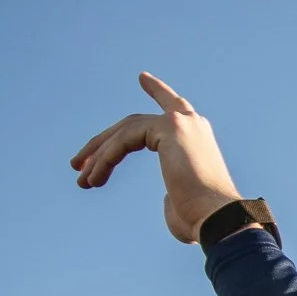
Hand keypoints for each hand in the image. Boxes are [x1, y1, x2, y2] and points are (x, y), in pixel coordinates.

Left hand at [71, 73, 244, 242]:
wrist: (218, 217)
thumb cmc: (200, 218)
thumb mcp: (182, 203)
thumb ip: (172, 194)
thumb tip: (169, 198)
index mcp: (197, 138)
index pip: (171, 107)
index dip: (156, 90)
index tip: (142, 77)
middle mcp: (191, 123)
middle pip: (134, 123)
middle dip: (104, 142)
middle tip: (78, 163)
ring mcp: (180, 122)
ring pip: (125, 131)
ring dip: (98, 155)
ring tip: (82, 179)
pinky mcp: (169, 127)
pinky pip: (124, 139)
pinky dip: (106, 159)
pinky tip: (94, 178)